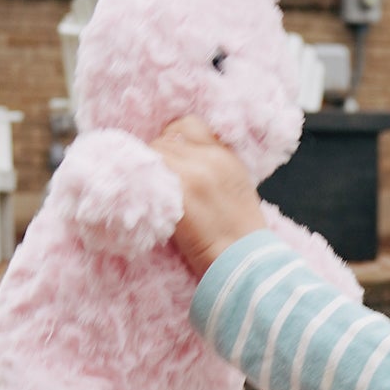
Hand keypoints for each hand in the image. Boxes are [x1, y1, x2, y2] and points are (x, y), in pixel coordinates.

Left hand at [155, 115, 265, 280]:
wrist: (246, 264)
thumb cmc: (239, 239)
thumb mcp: (235, 190)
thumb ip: (212, 170)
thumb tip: (178, 164)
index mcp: (226, 156)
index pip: (187, 125)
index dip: (173, 140)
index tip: (171, 162)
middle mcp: (211, 158)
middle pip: (164, 139)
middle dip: (157, 158)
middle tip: (158, 185)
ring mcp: (195, 172)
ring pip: (152, 154)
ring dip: (147, 172)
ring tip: (152, 195)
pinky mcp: (181, 191)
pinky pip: (148, 173)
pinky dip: (143, 185)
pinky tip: (146, 202)